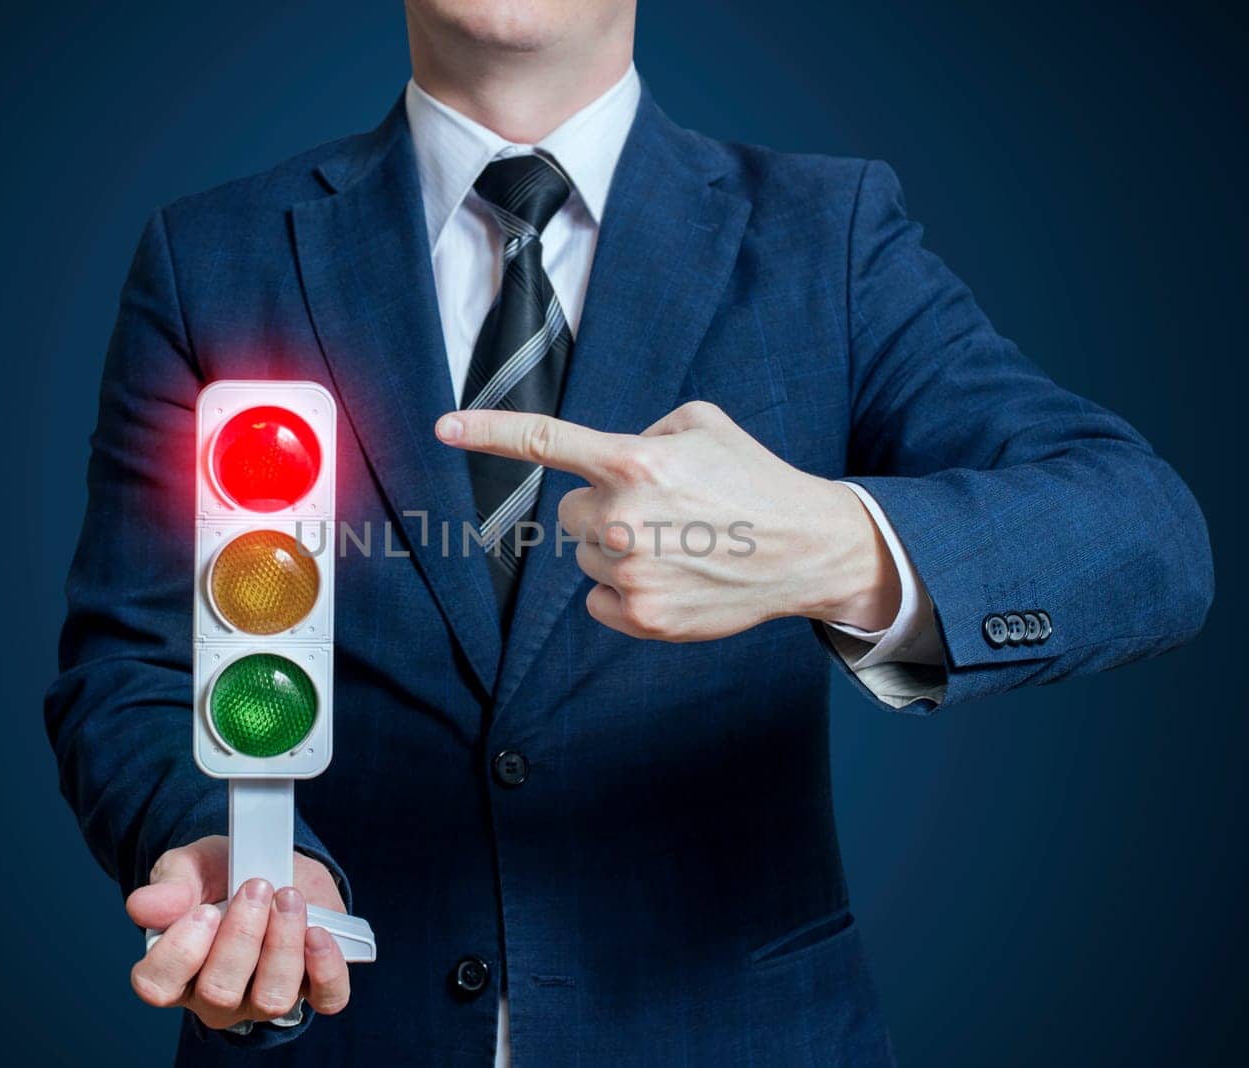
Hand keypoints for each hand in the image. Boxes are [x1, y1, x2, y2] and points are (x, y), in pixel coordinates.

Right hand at [126, 836, 350, 1028]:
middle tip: (257, 887)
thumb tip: (143, 907)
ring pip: (271, 998)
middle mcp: (217, 994)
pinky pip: (326, 998)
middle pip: (219, 993)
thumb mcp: (192, 866)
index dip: (180, 952)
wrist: (273, 862)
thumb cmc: (223, 872)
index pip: (158, 985)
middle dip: (241, 936)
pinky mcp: (312, 986)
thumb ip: (170, 885)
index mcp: (177, 968)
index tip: (205, 910)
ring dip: (283, 943)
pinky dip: (326, 967)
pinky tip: (318, 933)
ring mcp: (264, 996)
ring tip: (288, 897)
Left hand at [436, 400, 900, 640]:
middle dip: (604, 510)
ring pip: (586, 557)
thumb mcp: (701, 425)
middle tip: (664, 514)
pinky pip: (600, 600)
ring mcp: (630, 571)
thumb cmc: (753, 479)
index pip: (545, 442)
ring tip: (680, 546)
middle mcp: (623, 516)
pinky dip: (627, 592)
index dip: (487, 432)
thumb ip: (642, 430)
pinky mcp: (642, 616)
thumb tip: (607, 459)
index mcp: (633, 461)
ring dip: (618, 551)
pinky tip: (675, 579)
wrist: (806, 548)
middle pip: (569, 513)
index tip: (442, 427)